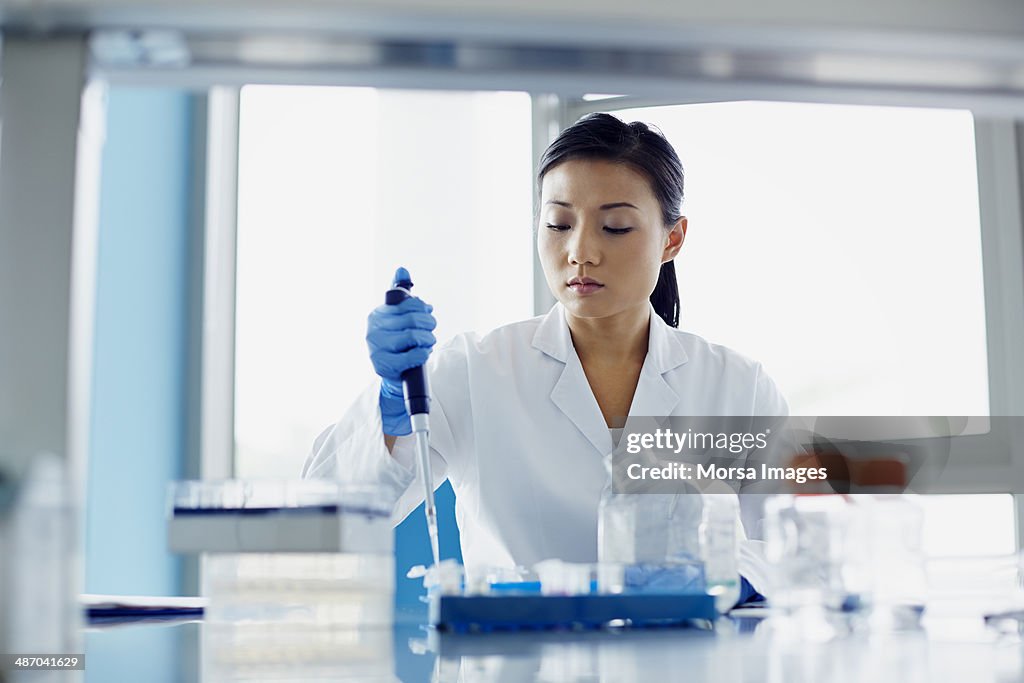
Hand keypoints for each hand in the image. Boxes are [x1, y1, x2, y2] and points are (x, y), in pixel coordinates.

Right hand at [367, 273, 436, 434]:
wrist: (393, 374)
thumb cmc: (399, 343)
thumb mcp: (399, 317)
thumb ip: (401, 294)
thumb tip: (402, 268)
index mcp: (377, 314)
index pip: (409, 304)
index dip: (424, 309)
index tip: (427, 314)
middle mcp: (373, 329)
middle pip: (414, 320)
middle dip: (429, 325)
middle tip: (430, 332)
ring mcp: (376, 348)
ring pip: (415, 336)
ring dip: (428, 340)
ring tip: (426, 343)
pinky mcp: (384, 366)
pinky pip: (414, 355)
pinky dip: (423, 354)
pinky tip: (421, 354)